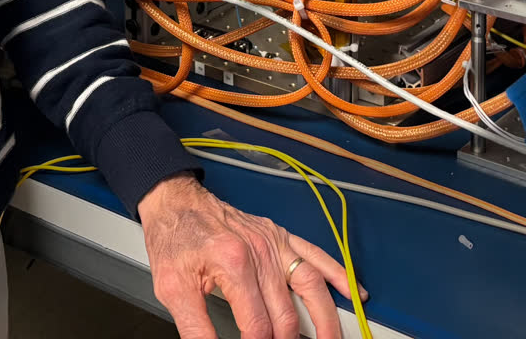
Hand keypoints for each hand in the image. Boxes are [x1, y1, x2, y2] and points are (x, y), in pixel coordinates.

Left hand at [136, 174, 361, 338]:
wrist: (174, 200)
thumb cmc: (173, 238)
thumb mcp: (172, 288)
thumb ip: (196, 328)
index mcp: (234, 265)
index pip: (257, 326)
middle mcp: (260, 252)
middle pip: (286, 314)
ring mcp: (274, 242)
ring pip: (311, 287)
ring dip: (326, 319)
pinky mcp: (279, 235)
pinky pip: (315, 256)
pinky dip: (338, 274)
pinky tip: (353, 292)